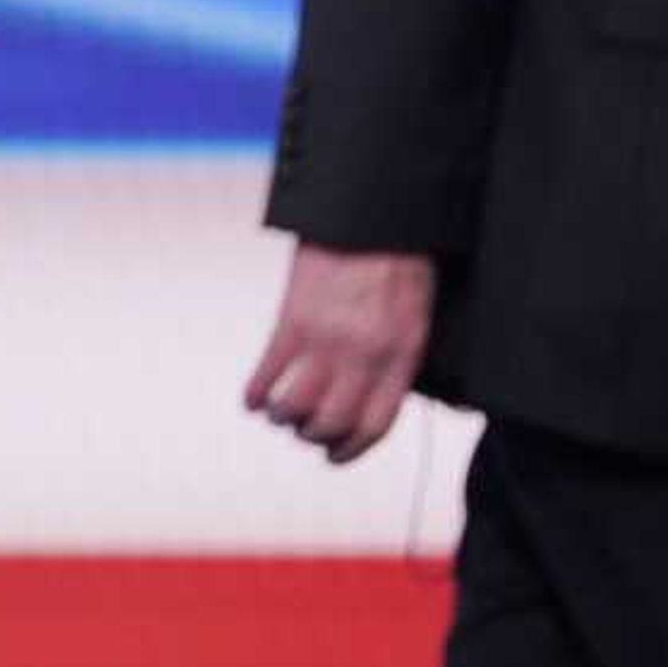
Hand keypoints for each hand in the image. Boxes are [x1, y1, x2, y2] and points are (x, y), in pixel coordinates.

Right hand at [244, 242, 435, 463]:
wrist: (372, 210)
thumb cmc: (399, 257)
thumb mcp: (415, 314)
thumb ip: (397, 357)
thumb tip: (376, 395)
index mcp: (400, 356)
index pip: (375, 425)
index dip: (350, 451)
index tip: (335, 456)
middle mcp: (365, 356)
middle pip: (332, 424)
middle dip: (314, 438)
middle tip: (304, 433)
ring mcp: (327, 339)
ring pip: (296, 408)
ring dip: (284, 418)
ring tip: (279, 413)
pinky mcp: (293, 317)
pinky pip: (270, 372)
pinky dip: (256, 393)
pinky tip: (252, 398)